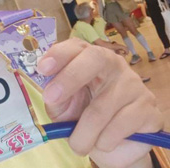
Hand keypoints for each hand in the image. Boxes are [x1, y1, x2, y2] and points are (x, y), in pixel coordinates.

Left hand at [37, 39, 162, 167]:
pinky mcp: (149, 109)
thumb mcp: (61, 106)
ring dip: (83, 132)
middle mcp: (113, 64)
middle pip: (94, 59)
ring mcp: (134, 84)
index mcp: (88, 57)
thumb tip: (47, 89)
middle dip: (69, 78)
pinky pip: (121, 126)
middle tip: (51, 99)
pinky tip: (103, 142)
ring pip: (102, 106)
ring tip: (77, 143)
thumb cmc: (81, 115)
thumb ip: (54, 96)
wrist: (111, 145)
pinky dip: (104, 141)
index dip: (59, 54)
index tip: (42, 68)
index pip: (76, 46)